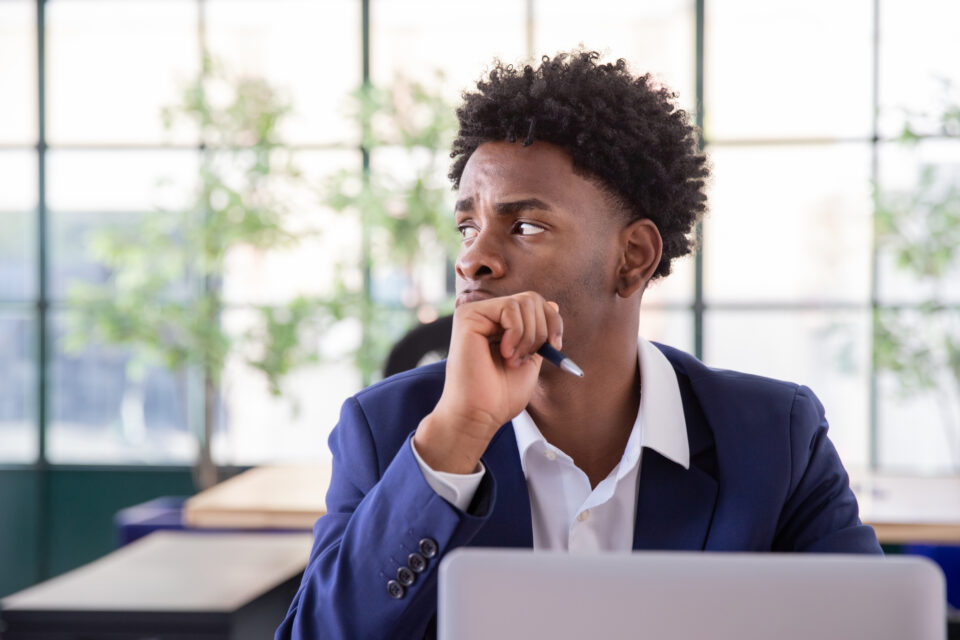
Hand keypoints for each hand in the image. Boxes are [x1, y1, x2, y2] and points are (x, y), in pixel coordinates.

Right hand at [413, 292, 562, 473]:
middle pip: (532, 298)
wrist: (480, 414)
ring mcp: (476, 313)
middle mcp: (486, 314)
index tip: (555, 347)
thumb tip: (554, 304)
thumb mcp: (531, 359)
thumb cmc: (501, 395)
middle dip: (541, 330)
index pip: (536, 303)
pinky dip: (516, 333)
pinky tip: (505, 353)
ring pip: (523, 302)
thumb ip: (540, 334)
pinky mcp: (468, 316)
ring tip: (513, 360)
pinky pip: (509, 308)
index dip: (553, 322)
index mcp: (500, 324)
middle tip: (527, 357)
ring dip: (528, 336)